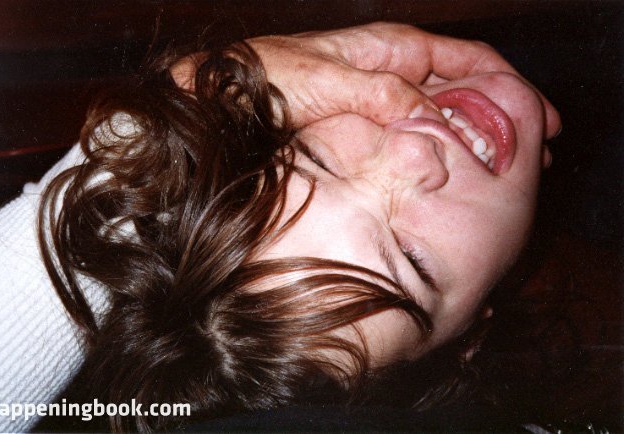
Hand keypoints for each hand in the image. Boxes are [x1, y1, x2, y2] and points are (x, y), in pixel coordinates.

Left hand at [171, 22, 560, 137]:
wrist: (222, 100)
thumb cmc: (267, 82)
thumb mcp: (330, 84)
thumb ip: (386, 97)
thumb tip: (439, 119)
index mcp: (389, 49)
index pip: (466, 59)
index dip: (507, 86)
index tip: (536, 118)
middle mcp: (389, 70)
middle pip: (462, 87)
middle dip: (500, 115)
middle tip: (532, 151)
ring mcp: (377, 98)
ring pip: (440, 112)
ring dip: (474, 136)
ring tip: (505, 166)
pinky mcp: (363, 124)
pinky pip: (413, 133)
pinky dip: (439, 149)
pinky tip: (452, 170)